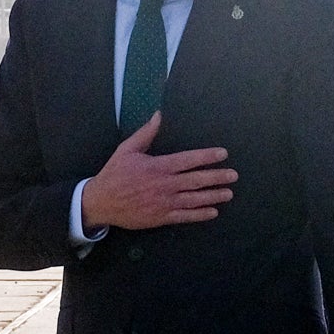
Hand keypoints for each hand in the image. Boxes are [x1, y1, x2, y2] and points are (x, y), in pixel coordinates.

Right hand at [79, 114, 236, 231]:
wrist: (101, 202)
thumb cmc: (114, 174)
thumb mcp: (126, 150)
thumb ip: (145, 134)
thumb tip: (158, 116)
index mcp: (158, 166)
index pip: (188, 160)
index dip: (207, 157)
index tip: (223, 154)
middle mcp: (165, 184)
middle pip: (196, 180)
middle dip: (217, 177)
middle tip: (233, 175)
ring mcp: (164, 202)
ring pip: (194, 199)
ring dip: (213, 196)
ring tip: (228, 193)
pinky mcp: (161, 217)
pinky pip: (185, 216)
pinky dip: (200, 214)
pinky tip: (213, 212)